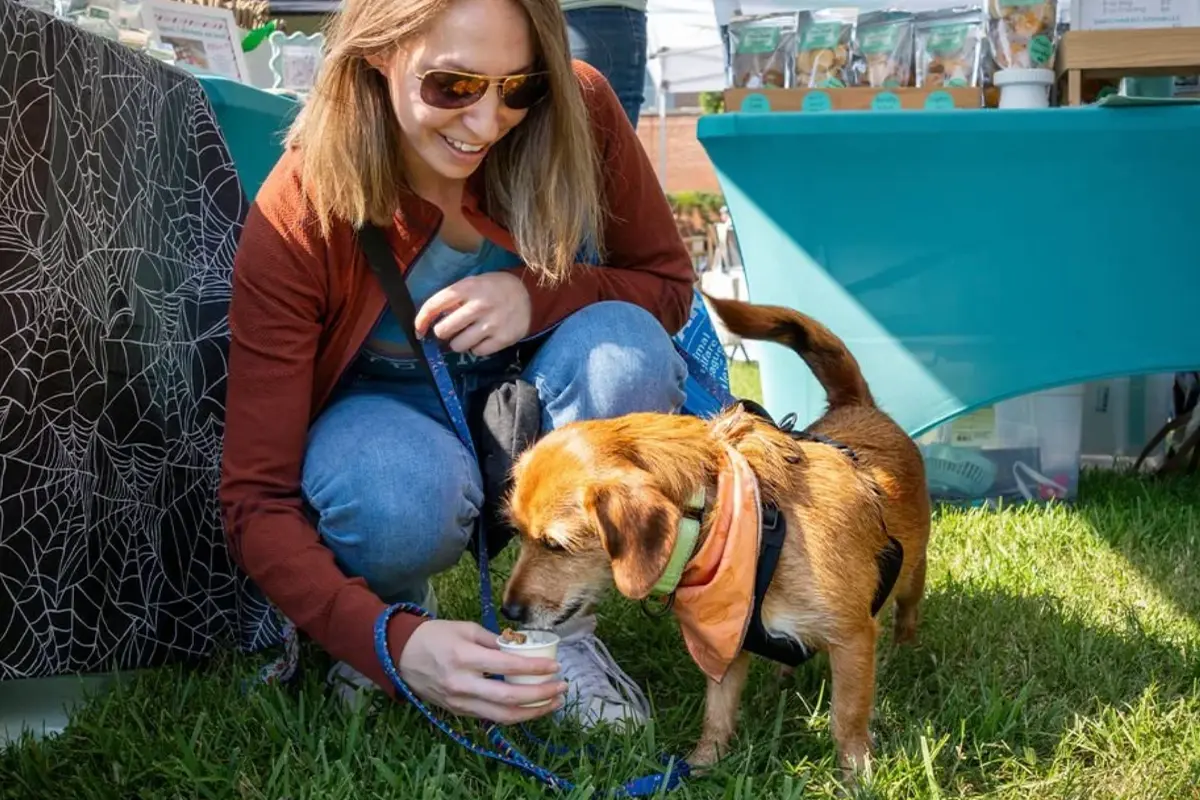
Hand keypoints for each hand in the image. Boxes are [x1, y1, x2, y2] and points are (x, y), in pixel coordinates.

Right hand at [397, 620, 565, 723]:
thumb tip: (521, 647)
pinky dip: (514, 715)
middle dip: (540, 696)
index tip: (555, 666)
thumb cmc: (435, 636)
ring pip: (502, 716)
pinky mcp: (458, 711)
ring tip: (553, 702)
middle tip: (562, 687)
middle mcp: (462, 684)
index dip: (534, 669)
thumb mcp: (465, 628)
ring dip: (532, 712)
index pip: (507, 667)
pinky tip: (531, 707)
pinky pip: (491, 717)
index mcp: (464, 658)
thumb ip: (494, 640)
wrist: (401, 655)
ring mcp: (460, 702)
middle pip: (508, 699)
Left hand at [414, 272, 531, 356]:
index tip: (418, 330)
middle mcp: (479, 306)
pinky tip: (483, 338)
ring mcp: (492, 324)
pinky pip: (477, 352)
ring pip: (458, 345)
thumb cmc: (493, 289)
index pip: (435, 304)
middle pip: (443, 330)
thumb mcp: (473, 284)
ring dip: (458, 343)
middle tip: (450, 330)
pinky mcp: (503, 338)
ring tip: (468, 334)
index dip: (422, 320)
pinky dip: (476, 348)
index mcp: (468, 288)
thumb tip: (429, 320)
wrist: (528, 295)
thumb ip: (453, 298)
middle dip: (443, 332)